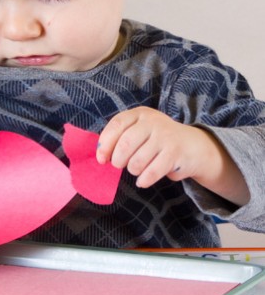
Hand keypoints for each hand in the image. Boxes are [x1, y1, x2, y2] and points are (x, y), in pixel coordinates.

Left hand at [96, 108, 215, 188]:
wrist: (192, 146)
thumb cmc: (157, 140)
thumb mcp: (140, 130)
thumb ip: (121, 137)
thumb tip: (101, 155)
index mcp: (140, 114)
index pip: (117, 124)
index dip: (105, 144)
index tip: (101, 159)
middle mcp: (153, 122)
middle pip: (125, 144)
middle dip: (118, 160)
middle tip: (120, 165)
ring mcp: (165, 136)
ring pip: (137, 161)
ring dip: (133, 170)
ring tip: (136, 169)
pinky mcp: (175, 153)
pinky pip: (152, 172)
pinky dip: (144, 180)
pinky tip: (143, 180)